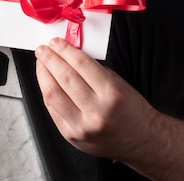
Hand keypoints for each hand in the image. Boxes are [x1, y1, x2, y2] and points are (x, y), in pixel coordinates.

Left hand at [34, 37, 155, 160]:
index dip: (65, 49)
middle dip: (49, 59)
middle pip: (64, 78)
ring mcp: (82, 126)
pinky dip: (47, 92)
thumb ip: (92, 70)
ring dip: (43, 74)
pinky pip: (52, 110)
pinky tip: (45, 82)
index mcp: (111, 93)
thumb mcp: (118, 83)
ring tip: (41, 63)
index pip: (81, 64)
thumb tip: (68, 54)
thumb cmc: (131, 110)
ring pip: (53, 94)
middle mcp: (96, 111)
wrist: (142, 141)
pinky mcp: (72, 136)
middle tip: (43, 50)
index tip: (56, 42)